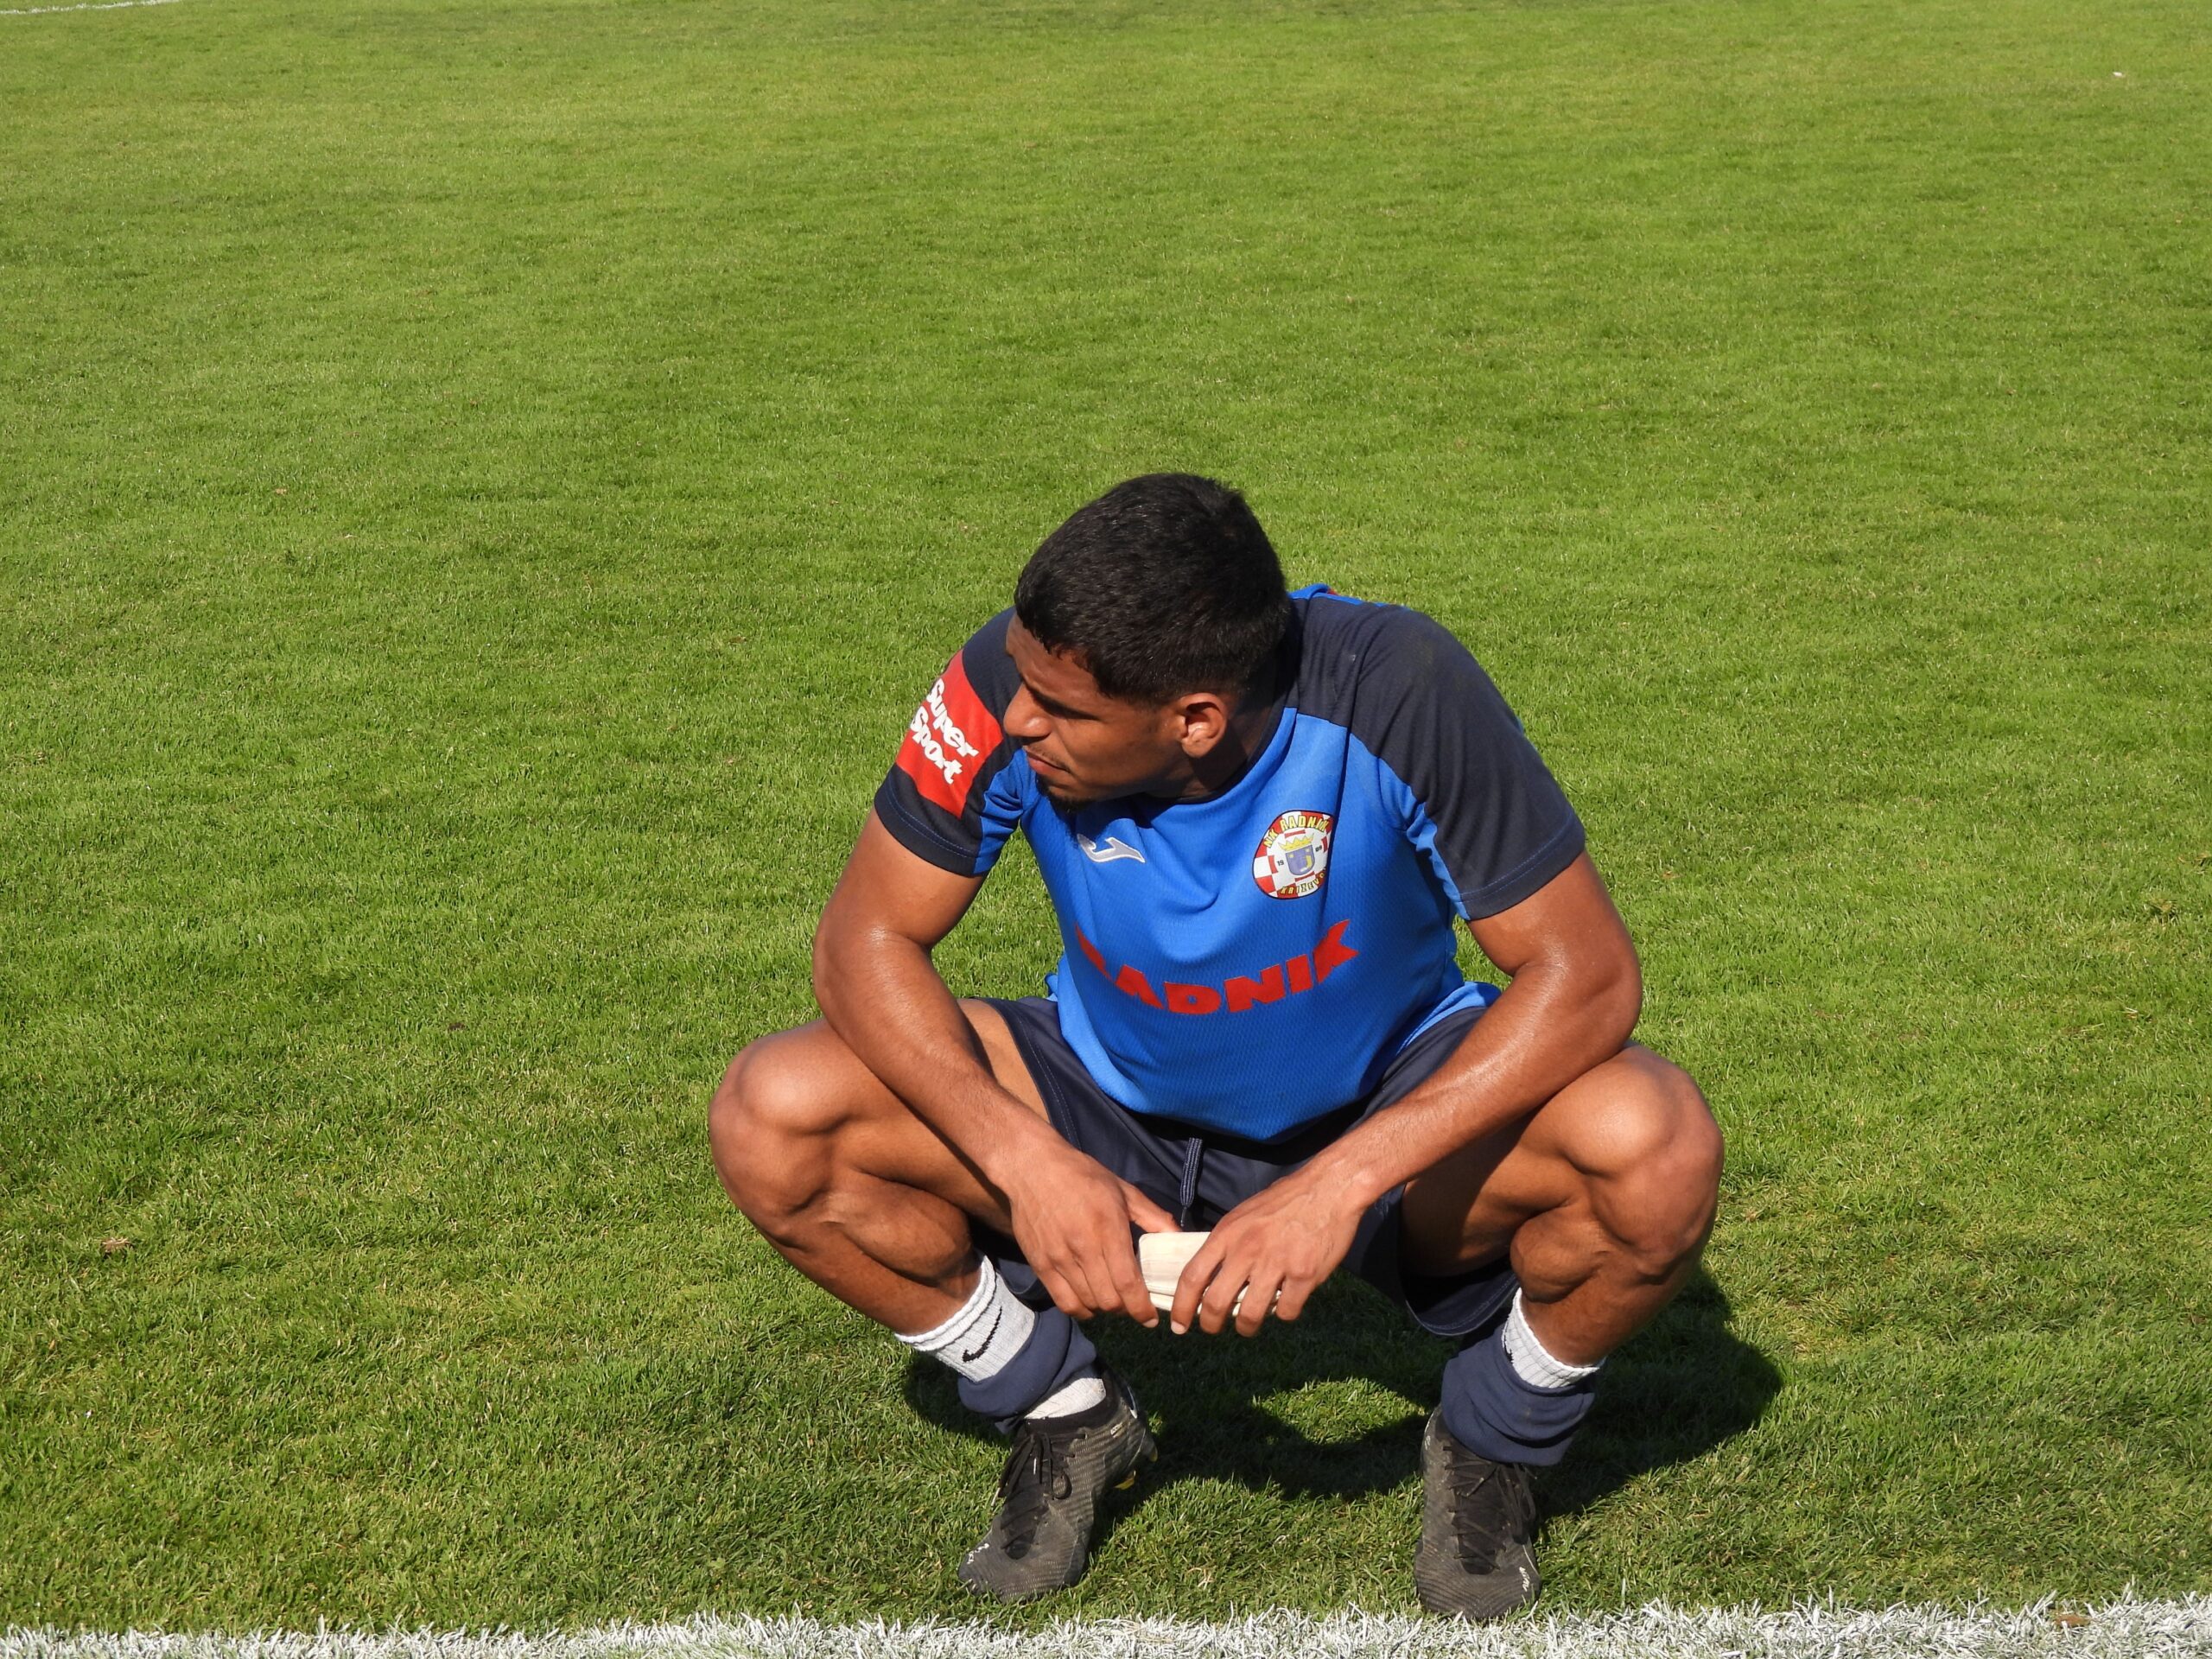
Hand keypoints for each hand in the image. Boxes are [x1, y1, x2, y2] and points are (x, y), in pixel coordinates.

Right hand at [1001, 1139, 1176, 1326]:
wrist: (1033, 1168)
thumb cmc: (1083, 1176)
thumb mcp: (1123, 1191)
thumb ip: (1153, 1217)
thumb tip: (1179, 1238)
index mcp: (1108, 1229)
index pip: (1128, 1283)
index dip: (1142, 1308)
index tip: (1151, 1318)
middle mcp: (1083, 1248)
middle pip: (1109, 1300)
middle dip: (1126, 1309)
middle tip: (1133, 1303)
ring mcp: (1059, 1259)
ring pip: (1088, 1304)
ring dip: (1105, 1309)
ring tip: (1113, 1300)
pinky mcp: (1040, 1265)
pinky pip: (1064, 1302)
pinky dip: (1081, 1310)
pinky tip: (1089, 1301)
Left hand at [1169, 1170, 1364, 1336]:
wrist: (1328, 1188)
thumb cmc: (1285, 1200)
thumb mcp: (1244, 1214)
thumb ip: (1228, 1243)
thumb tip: (1212, 1273)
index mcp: (1228, 1234)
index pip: (1193, 1276)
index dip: (1181, 1306)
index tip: (1178, 1324)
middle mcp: (1247, 1250)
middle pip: (1216, 1303)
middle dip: (1210, 1325)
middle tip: (1213, 1330)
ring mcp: (1277, 1264)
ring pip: (1250, 1315)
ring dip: (1247, 1326)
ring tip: (1249, 1324)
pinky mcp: (1304, 1275)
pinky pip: (1287, 1312)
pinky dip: (1284, 1314)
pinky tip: (1287, 1302)